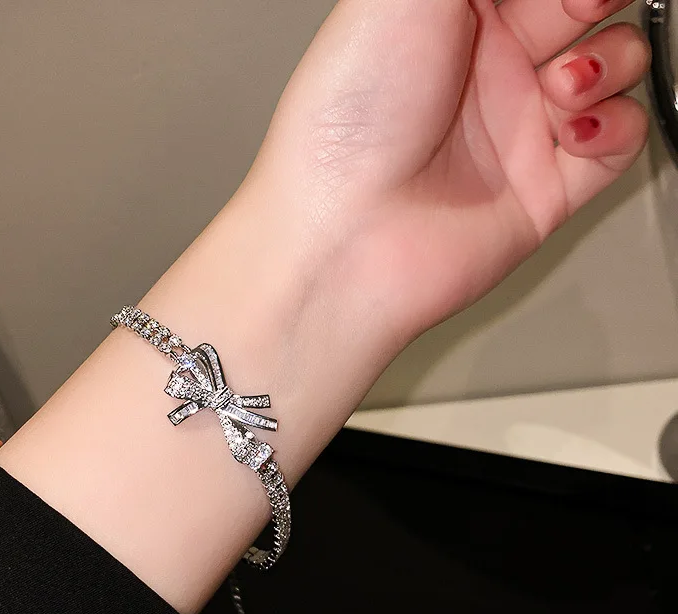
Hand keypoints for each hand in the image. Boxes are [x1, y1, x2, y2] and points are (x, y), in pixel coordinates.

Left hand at [247, 0, 649, 340]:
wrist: (343, 243)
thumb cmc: (343, 130)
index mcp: (444, 18)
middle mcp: (481, 73)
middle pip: (579, 8)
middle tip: (578, 9)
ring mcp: (515, 131)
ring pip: (611, 67)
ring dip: (610, 62)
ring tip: (561, 86)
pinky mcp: (544, 190)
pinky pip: (617, 142)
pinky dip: (618, 125)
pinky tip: (577, 127)